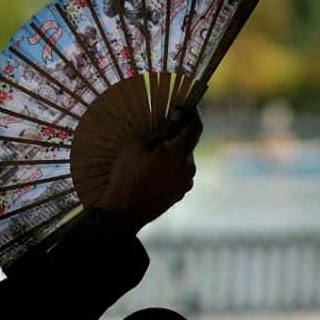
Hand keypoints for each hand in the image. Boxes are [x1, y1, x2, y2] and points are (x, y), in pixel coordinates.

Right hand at [94, 104, 201, 233]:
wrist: (124, 212)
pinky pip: (180, 174)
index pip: (195, 127)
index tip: (187, 106)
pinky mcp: (180, 194)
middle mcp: (188, 168)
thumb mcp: (139, 147)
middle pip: (189, 144)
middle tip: (165, 129)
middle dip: (180, 134)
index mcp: (179, 153)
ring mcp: (186, 183)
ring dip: (175, 152)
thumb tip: (179, 114)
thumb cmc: (127, 175)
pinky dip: (172, 167)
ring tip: (155, 154)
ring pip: (184, 160)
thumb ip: (163, 130)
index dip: (193, 114)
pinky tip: (155, 170)